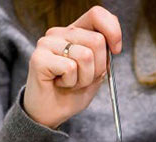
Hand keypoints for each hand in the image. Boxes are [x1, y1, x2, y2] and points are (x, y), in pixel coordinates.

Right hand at [24, 6, 121, 128]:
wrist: (51, 113)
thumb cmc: (71, 93)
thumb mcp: (95, 72)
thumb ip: (104, 54)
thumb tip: (113, 45)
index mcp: (74, 32)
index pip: (97, 14)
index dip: (112, 30)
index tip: (116, 50)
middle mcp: (59, 33)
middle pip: (97, 40)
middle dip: (98, 67)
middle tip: (83, 79)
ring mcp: (47, 43)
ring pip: (85, 55)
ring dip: (84, 78)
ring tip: (70, 82)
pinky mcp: (39, 58)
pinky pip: (70, 68)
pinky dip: (71, 82)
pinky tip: (59, 84)